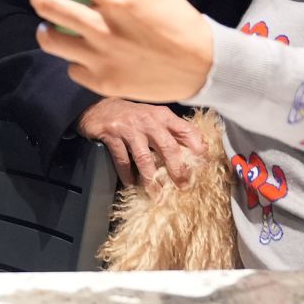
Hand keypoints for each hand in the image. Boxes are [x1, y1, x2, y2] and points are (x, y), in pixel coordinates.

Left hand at [22, 0, 213, 101]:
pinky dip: (76, 60)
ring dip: (47, 29)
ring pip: (49, 39)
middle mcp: (101, 27)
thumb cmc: (183, 26)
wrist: (203, 67)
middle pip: (48, 5)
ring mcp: (98, 57)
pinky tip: (86, 56)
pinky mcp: (101, 82)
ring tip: (52, 27)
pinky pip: (72, 68)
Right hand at [76, 98, 206, 190]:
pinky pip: (122, 160)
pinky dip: (127, 175)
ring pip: (145, 158)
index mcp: (163, 116)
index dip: (197, 147)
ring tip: (157, 195)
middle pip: (168, 147)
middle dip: (177, 170)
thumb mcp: (154, 118)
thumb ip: (172, 132)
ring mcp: (130, 128)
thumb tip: (196, 150)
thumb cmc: (133, 116)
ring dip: (152, 180)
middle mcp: (148, 120)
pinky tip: (131, 184)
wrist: (100, 108)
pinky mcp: (112, 135)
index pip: (186, 130)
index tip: (203, 164)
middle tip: (183, 186)